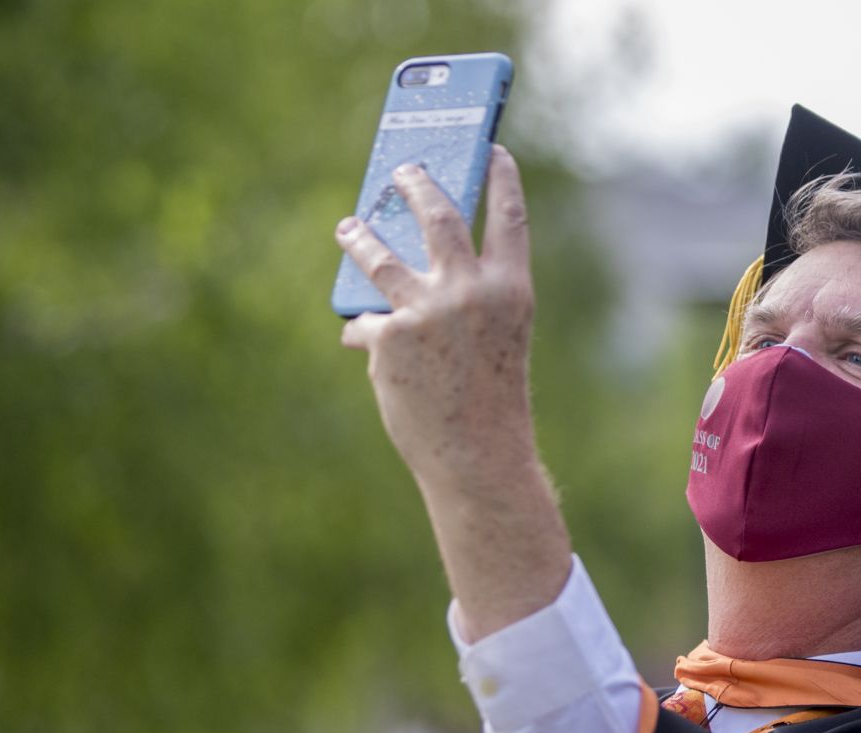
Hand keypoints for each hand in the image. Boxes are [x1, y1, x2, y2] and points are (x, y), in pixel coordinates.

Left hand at [336, 146, 534, 491]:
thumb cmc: (489, 401)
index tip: (489, 149)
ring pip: (378, 255)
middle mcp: (471, 290)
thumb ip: (465, 300)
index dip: (500, 177)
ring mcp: (427, 310)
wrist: (476, 457)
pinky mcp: (389, 335)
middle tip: (402, 171)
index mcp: (512, 291)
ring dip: (359, 236)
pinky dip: (367, 335)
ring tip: (348, 226)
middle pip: (437, 216)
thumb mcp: (495, 340)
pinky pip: (367, 323)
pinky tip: (366, 347)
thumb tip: (400, 265)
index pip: (509, 217)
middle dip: (416, 185)